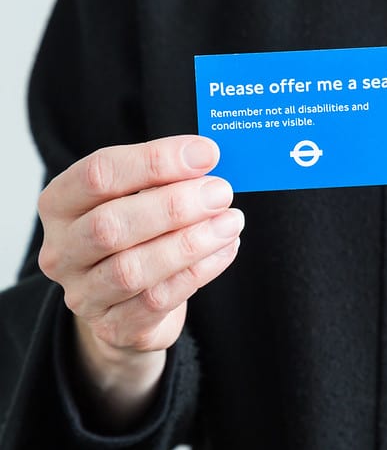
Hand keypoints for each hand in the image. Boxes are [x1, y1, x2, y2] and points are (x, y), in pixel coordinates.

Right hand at [37, 135, 243, 428]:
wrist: (126, 306)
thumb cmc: (137, 236)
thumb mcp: (140, 199)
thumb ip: (166, 178)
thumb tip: (207, 158)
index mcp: (60, 204)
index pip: (99, 174)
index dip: (155, 160)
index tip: (206, 153)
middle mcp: (62, 250)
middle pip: (110, 225)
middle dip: (174, 206)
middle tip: (221, 192)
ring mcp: (83, 294)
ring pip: (133, 269)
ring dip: (190, 242)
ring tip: (231, 222)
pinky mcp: (114, 327)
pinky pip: (157, 300)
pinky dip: (198, 271)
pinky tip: (226, 249)